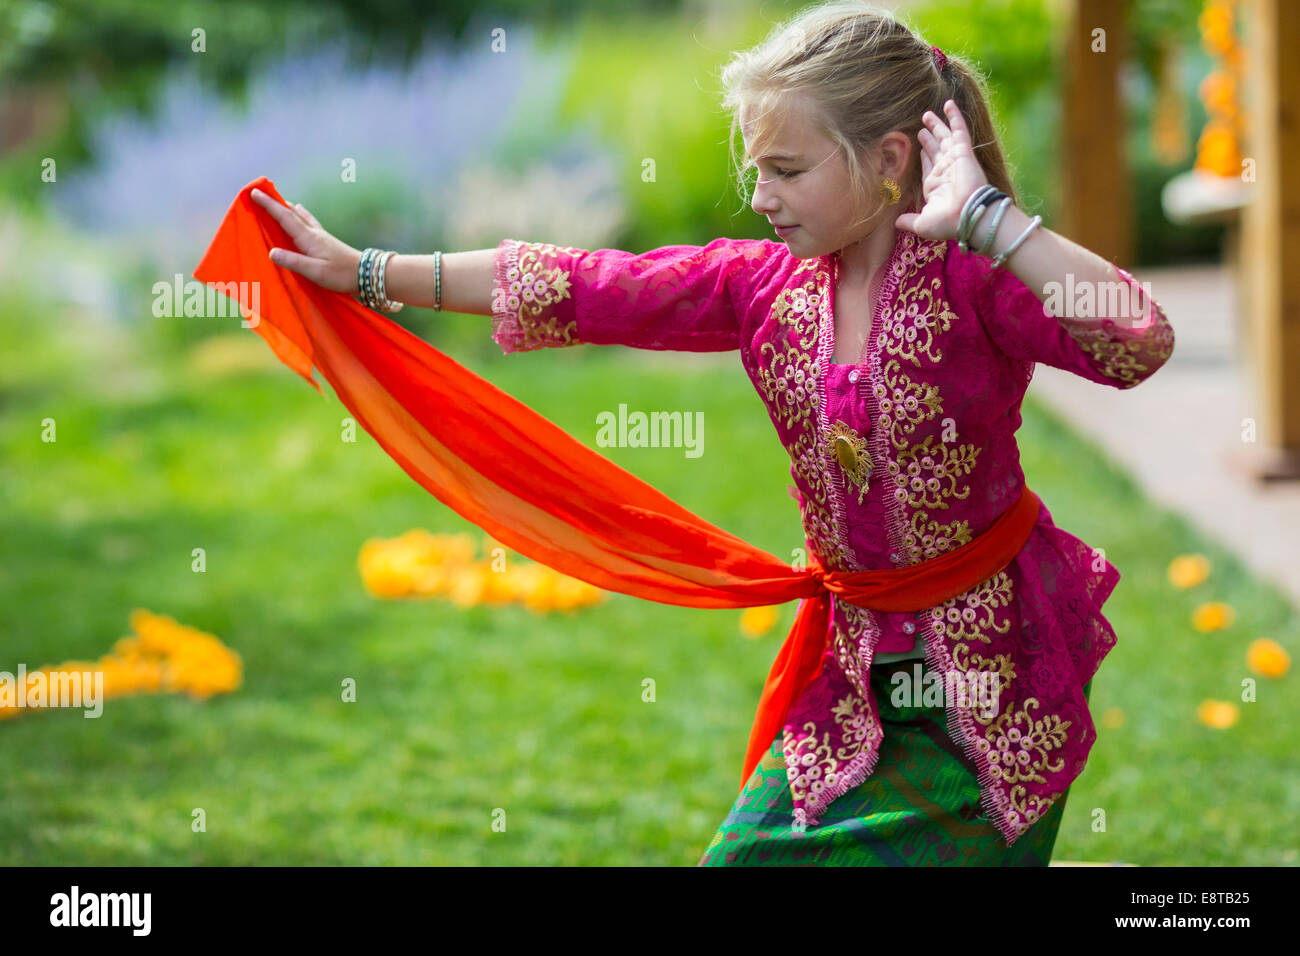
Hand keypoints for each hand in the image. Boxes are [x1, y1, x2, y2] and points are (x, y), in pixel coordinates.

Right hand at [251, 187, 362, 293]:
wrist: (367, 274)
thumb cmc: (341, 275)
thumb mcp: (316, 272)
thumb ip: (293, 262)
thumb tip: (271, 252)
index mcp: (308, 238)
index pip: (285, 217)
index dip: (269, 205)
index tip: (254, 192)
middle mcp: (314, 233)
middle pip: (291, 213)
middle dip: (275, 202)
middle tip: (261, 191)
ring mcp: (321, 235)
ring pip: (300, 216)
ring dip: (287, 207)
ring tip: (278, 199)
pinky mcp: (327, 240)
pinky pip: (308, 221)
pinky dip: (300, 214)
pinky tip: (301, 211)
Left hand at [894, 99, 988, 240]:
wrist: (968, 217)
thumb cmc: (947, 223)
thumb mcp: (922, 224)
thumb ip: (909, 220)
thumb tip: (896, 222)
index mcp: (935, 185)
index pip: (928, 165)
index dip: (923, 154)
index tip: (918, 145)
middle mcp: (945, 171)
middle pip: (935, 148)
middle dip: (929, 136)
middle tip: (923, 124)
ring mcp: (955, 159)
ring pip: (944, 137)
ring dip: (937, 125)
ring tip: (928, 114)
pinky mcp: (964, 151)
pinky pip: (958, 129)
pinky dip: (954, 116)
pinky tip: (948, 104)